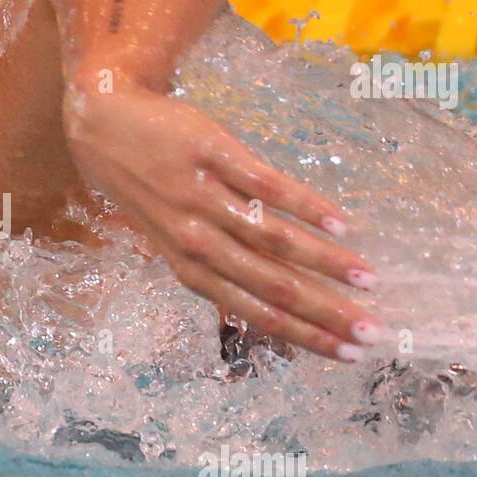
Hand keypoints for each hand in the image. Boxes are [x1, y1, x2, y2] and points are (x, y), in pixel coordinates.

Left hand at [63, 85, 381, 361]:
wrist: (103, 123)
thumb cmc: (149, 187)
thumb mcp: (173, 238)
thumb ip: (218, 267)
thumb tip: (276, 301)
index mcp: (189, 267)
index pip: (256, 311)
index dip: (304, 335)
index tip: (348, 353)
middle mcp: (195, 239)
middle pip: (271, 284)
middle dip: (325, 312)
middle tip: (372, 330)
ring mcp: (203, 197)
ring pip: (272, 239)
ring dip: (325, 261)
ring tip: (368, 276)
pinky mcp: (212, 154)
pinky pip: (265, 186)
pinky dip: (305, 206)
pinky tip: (339, 223)